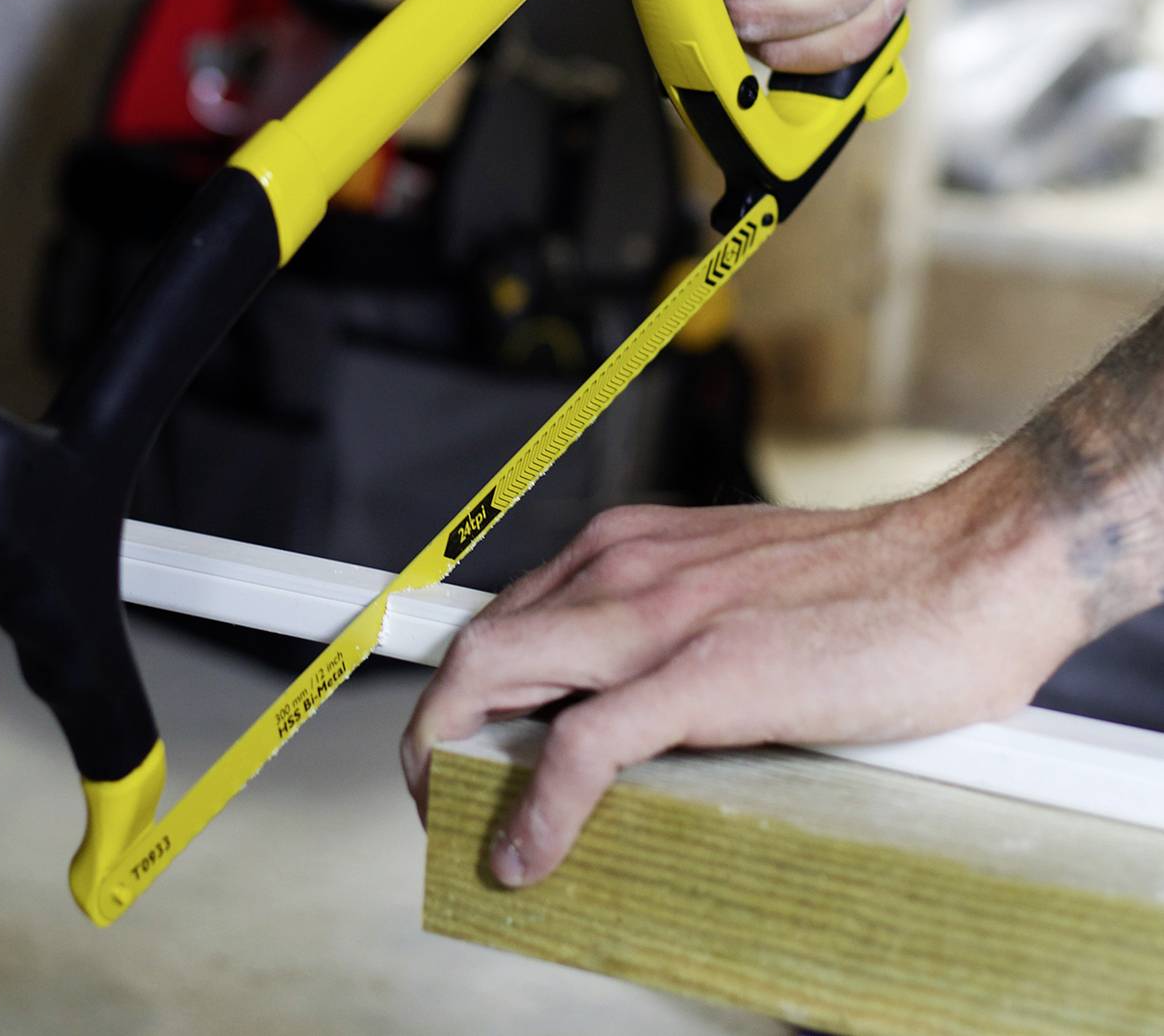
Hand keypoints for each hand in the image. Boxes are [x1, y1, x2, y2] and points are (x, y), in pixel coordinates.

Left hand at [401, 447, 1080, 887]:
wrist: (966, 564)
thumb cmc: (864, 584)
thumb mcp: (731, 588)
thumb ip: (666, 628)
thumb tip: (621, 706)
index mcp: (627, 547)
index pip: (505, 613)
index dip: (458, 685)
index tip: (454, 744)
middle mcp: (623, 566)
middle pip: (478, 646)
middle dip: (434, 727)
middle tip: (437, 797)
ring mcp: (659, 616)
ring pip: (498, 677)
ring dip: (453, 759)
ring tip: (455, 827)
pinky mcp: (705, 673)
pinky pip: (584, 744)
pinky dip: (538, 805)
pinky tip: (527, 855)